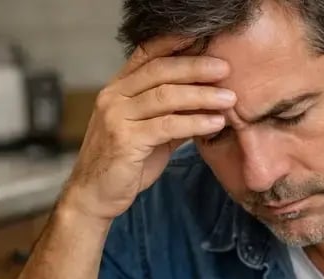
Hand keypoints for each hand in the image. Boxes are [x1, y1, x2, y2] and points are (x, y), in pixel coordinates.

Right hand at [61, 36, 236, 219]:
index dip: (173, 42)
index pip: (146, 54)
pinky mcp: (124, 140)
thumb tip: (208, 103)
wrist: (95, 196)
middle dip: (196, 67)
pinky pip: (167, 125)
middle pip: (160, 71)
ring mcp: (116, 117)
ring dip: (202, 95)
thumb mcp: (150, 134)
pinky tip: (215, 123)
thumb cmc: (124, 165)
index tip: (203, 36)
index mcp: (117, 89)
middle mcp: (114, 97)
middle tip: (225, 69)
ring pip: (166, 96)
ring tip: (229, 99)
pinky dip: (195, 122)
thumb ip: (173, 115)